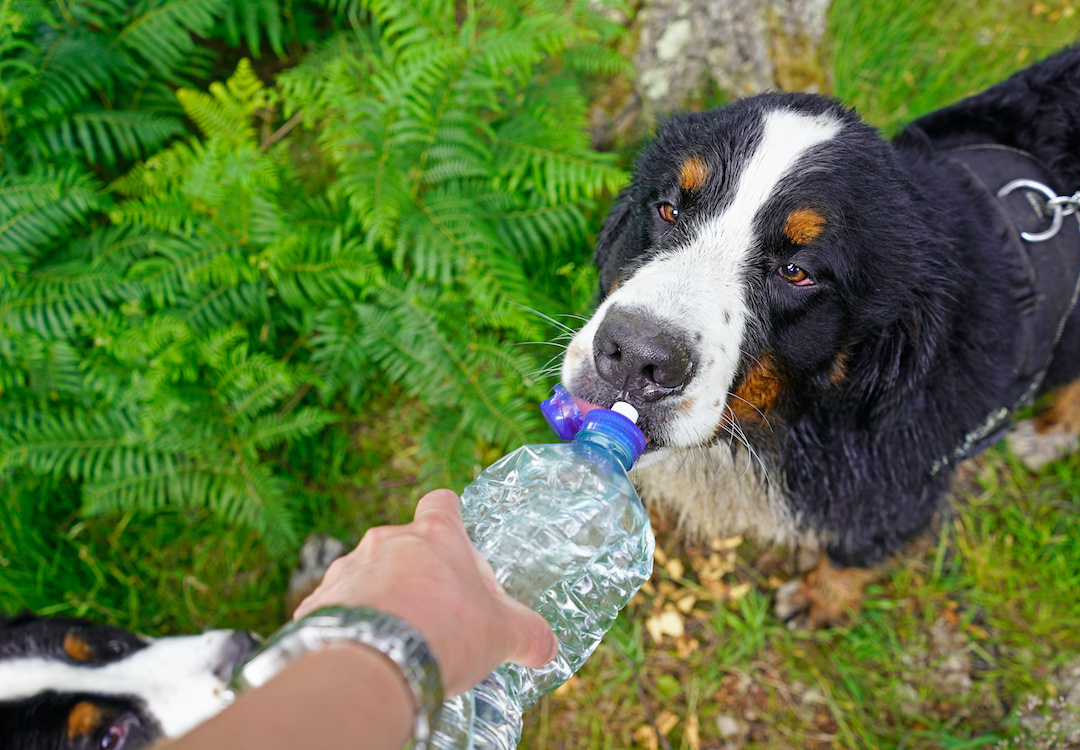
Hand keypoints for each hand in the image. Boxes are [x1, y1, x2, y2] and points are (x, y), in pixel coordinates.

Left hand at [293, 489, 557, 696]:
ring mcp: (347, 569)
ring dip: (381, 598)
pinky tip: (366, 651)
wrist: (371, 666)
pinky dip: (351, 625)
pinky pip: (337, 608)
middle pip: (404, 544)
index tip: (455, 537)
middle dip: (418, 572)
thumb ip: (528, 634)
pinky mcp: (317, 604)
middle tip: (436, 612)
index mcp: (435, 535)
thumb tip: (546, 647)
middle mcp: (386, 541)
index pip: (442, 503)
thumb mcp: (502, 634)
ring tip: (399, 638)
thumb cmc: (444, 634)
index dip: (450, 517)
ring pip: (367, 575)